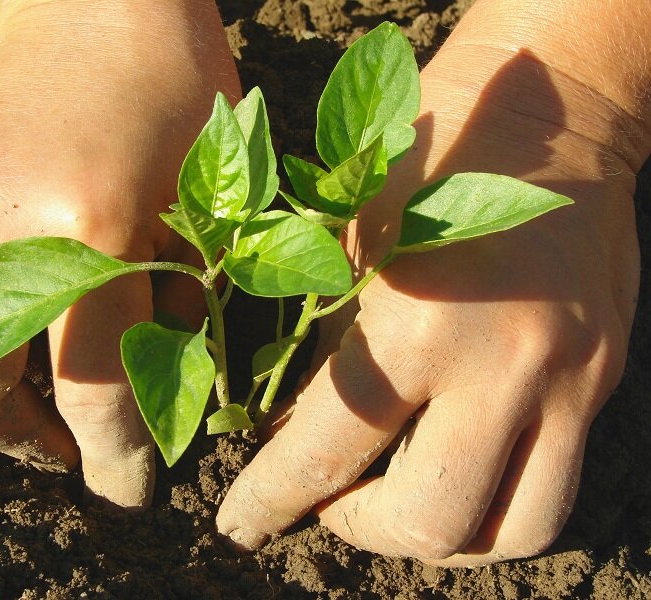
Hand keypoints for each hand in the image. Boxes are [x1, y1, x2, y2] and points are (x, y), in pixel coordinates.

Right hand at [0, 0, 239, 508]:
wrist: (99, 4)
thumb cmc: (182, 94)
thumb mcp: (212, 209)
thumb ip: (179, 311)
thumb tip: (159, 399)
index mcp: (92, 226)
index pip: (92, 391)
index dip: (114, 458)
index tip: (126, 489)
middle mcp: (1, 221)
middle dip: (21, 446)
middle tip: (72, 451)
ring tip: (42, 403)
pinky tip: (22, 330)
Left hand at [217, 1, 649, 564]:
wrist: (548, 109)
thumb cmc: (426, 156)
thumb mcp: (348, 245)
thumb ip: (323, 353)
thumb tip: (289, 435)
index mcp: (417, 321)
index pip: (325, 450)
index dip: (271, 500)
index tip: (243, 525)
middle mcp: (503, 366)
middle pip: (428, 520)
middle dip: (357, 529)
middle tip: (326, 502)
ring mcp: (566, 380)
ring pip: (510, 532)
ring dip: (435, 537)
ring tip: (393, 504)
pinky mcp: (600, 381)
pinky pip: (553, 489)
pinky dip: (492, 508)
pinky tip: (455, 473)